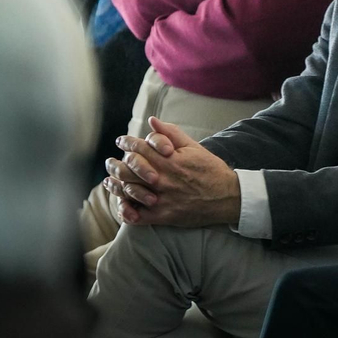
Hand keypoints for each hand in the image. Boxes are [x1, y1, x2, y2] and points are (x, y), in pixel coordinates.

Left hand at [101, 117, 240, 227]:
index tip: (122, 141)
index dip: (127, 142)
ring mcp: (162, 200)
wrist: (228, 197)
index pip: (140, 148)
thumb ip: (171, 133)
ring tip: (109, 181)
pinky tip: (122, 204)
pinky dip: (126, 211)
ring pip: (129, 192)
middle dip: (115, 164)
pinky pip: (138, 217)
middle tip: (110, 162)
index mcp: (171, 161)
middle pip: (129, 170)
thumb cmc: (211, 170)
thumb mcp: (194, 147)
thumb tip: (152, 121)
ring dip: (115, 185)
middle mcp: (164, 180)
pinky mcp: (164, 216)